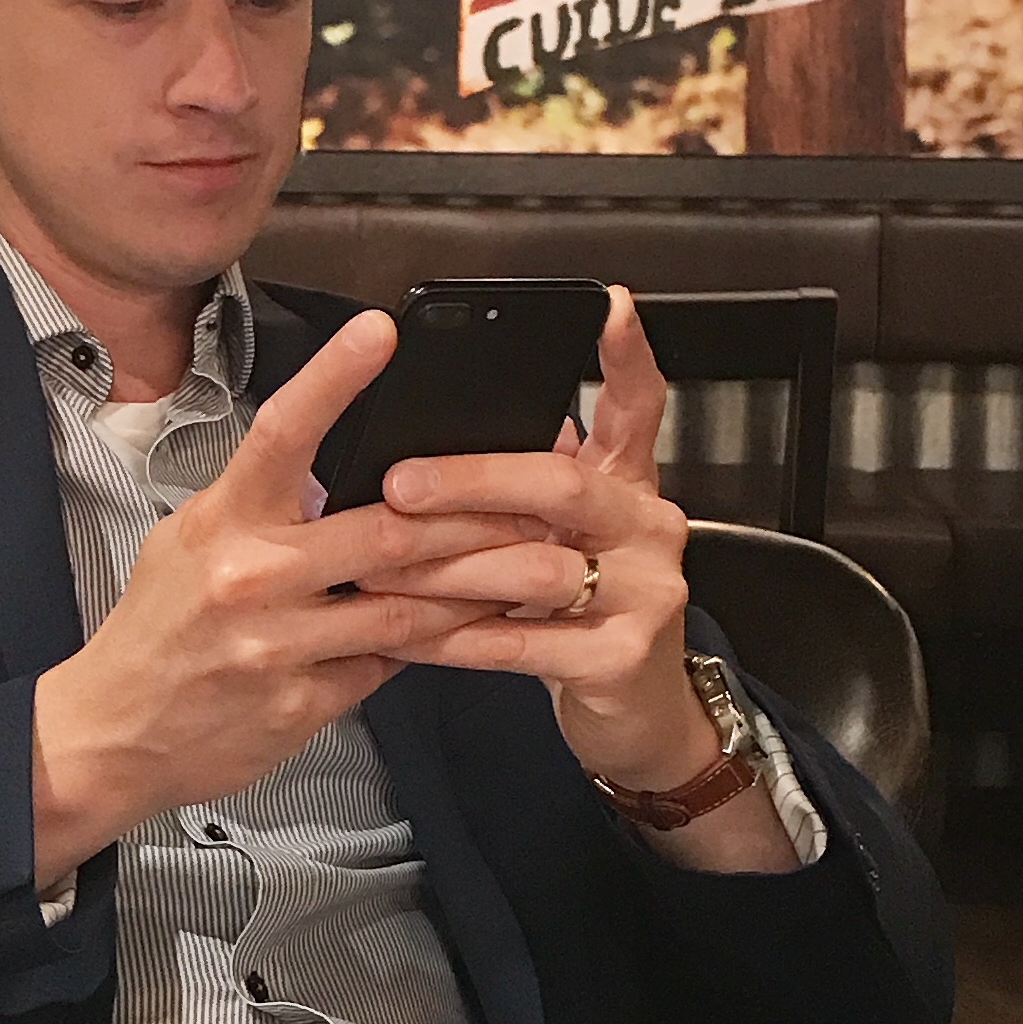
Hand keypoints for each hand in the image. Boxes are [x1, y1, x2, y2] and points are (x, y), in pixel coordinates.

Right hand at [28, 312, 534, 885]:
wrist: (114, 732)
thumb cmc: (158, 628)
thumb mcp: (189, 543)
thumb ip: (261, 507)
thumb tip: (343, 472)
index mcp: (220, 521)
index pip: (281, 433)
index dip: (333, 378)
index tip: (382, 331)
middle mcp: (250, 577)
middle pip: (385, 534)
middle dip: (475, 519)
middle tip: (541, 499)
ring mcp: (277, 646)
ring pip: (405, 609)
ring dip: (479, 588)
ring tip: (541, 568)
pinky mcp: (301, 703)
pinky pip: (385, 666)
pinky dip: (431, 645)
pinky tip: (471, 628)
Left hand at [354, 290, 795, 868]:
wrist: (638, 719)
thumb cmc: (580, 615)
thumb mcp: (562, 537)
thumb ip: (522, 489)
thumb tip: (421, 444)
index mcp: (627, 484)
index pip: (637, 405)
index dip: (626, 355)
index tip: (607, 304)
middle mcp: (647, 526)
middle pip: (560, 481)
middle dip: (470, 480)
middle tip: (397, 485)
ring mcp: (646, 591)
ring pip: (533, 564)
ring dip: (443, 568)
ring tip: (375, 567)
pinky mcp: (622, 657)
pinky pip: (522, 641)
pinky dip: (455, 639)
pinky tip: (407, 635)